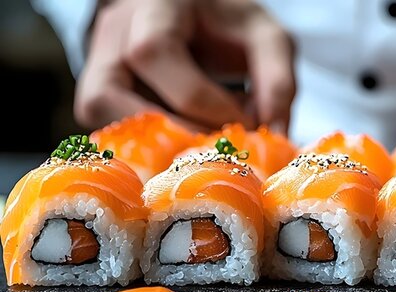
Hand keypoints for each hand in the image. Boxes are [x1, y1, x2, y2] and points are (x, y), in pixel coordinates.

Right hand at [75, 0, 294, 131]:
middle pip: (108, 92)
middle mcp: (114, 31)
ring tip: (200, 151)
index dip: (198, 99)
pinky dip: (144, 146)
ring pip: (97, 114)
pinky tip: (184, 149)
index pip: (154, 52)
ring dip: (150, 143)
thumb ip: (278, 80)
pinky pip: (107, 129)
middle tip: (217, 149)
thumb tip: (275, 134)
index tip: (242, 124)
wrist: (200, 22)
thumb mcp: (266, 39)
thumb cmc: (230, 28)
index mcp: (155, 6)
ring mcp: (98, 63)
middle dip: (171, 130)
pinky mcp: (98, 94)